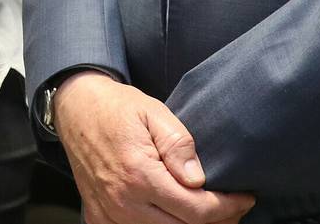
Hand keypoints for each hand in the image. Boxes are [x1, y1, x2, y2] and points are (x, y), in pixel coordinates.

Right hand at [54, 72, 253, 223]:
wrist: (74, 108)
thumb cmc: (116, 107)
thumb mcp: (153, 112)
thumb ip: (178, 145)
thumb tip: (199, 179)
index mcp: (139, 175)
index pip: (196, 210)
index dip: (227, 208)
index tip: (244, 198)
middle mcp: (123, 201)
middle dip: (216, 221)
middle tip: (233, 206)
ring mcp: (109, 213)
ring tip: (209, 212)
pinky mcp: (99, 217)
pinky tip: (175, 214)